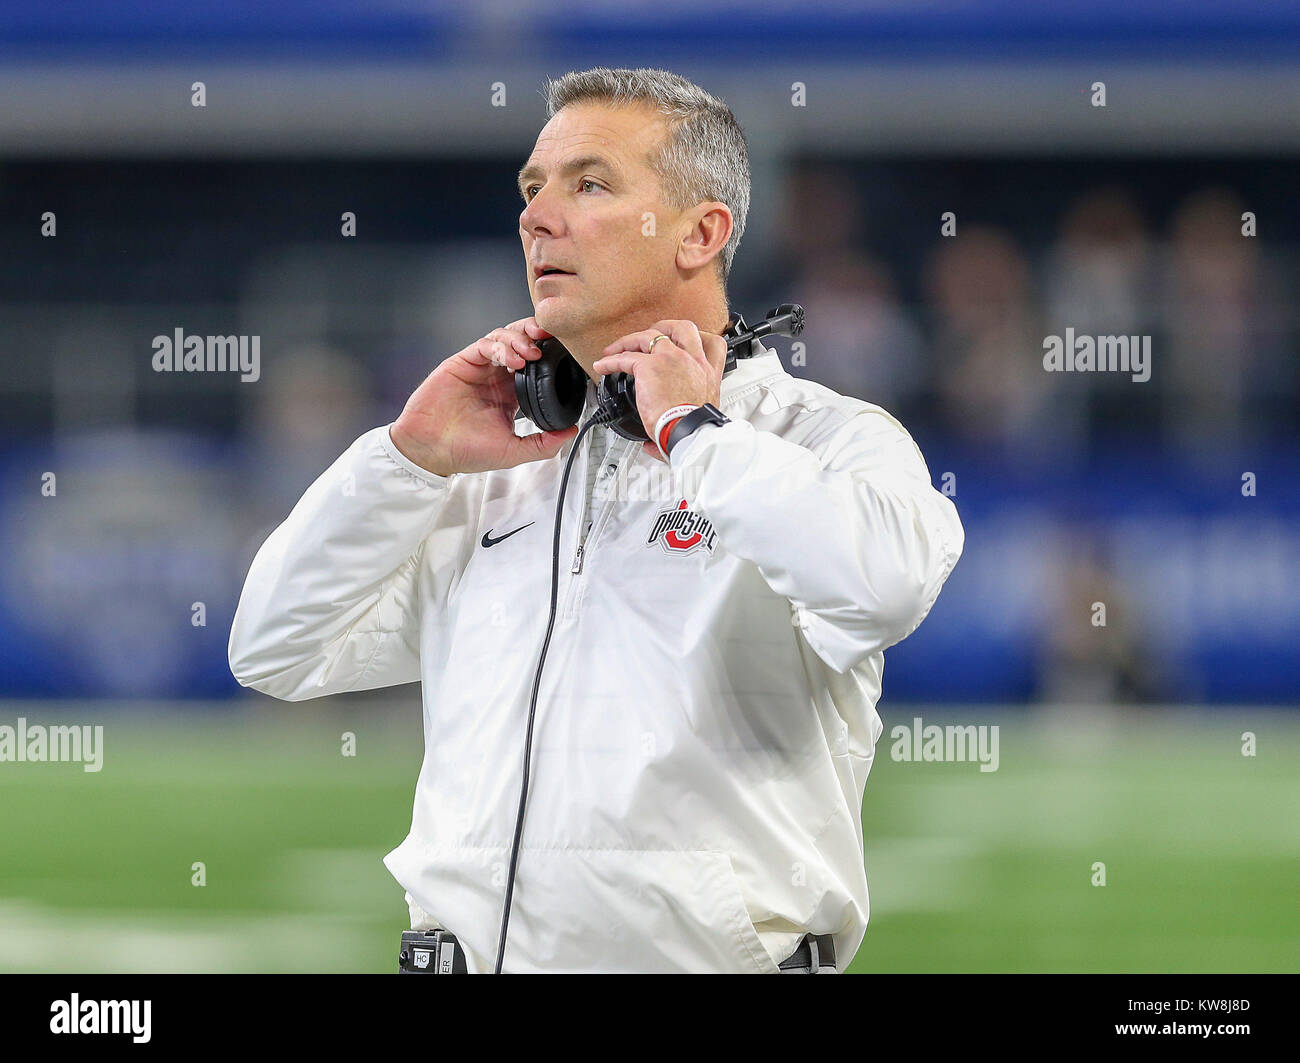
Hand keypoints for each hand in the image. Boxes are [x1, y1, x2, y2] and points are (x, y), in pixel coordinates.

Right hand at [389, 317, 577, 475]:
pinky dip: (501, 346)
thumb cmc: (465, 452)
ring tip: (531, 353)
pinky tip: (512, 359)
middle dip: (537, 336)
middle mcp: (496, 377)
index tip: (566, 357)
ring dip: (521, 340)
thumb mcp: (513, 452)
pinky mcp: (462, 362)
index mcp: (510, 395)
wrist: (432, 449)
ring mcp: (480, 368)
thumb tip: (571, 433)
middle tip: (551, 339)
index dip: (551, 357)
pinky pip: (484, 344)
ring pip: (504, 338)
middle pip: (521, 343)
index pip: (536, 367)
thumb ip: (543, 444)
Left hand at [591, 320, 725, 461]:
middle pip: (680, 327)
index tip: (685, 345)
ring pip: (647, 336)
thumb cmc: (694, 429)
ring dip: (629, 341)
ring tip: (615, 350)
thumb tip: (656, 445)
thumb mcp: (701, 417)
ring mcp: (671, 359)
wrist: (689, 433)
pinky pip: (625, 358)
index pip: (713, 345)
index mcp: (707, 373)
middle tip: (649, 336)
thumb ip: (680, 425)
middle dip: (662, 328)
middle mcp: (692, 360)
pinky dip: (611, 361)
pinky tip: (603, 366)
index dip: (699, 339)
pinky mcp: (649, 366)